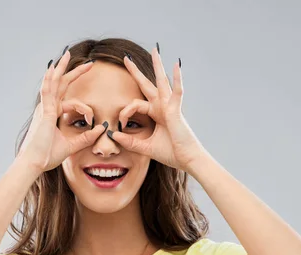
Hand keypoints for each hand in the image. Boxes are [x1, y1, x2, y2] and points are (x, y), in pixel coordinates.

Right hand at [17, 52, 105, 172]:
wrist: (34, 163)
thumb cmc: (47, 156)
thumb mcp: (71, 146)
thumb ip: (87, 137)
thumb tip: (102, 128)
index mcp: (52, 115)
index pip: (70, 101)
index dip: (84, 107)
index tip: (92, 118)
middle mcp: (47, 108)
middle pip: (61, 85)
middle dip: (74, 73)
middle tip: (88, 63)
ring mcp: (44, 108)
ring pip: (54, 83)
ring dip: (61, 68)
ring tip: (68, 54)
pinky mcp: (44, 112)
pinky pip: (47, 91)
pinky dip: (50, 79)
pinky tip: (53, 68)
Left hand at [108, 47, 204, 170]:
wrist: (187, 159)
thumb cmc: (171, 153)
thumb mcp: (145, 148)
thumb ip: (129, 142)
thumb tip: (113, 135)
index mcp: (156, 113)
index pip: (135, 104)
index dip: (125, 112)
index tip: (120, 124)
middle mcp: (162, 107)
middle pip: (147, 84)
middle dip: (136, 71)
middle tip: (126, 58)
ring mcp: (170, 106)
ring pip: (162, 81)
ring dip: (158, 65)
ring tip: (155, 50)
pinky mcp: (176, 110)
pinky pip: (177, 91)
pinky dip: (177, 78)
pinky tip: (176, 65)